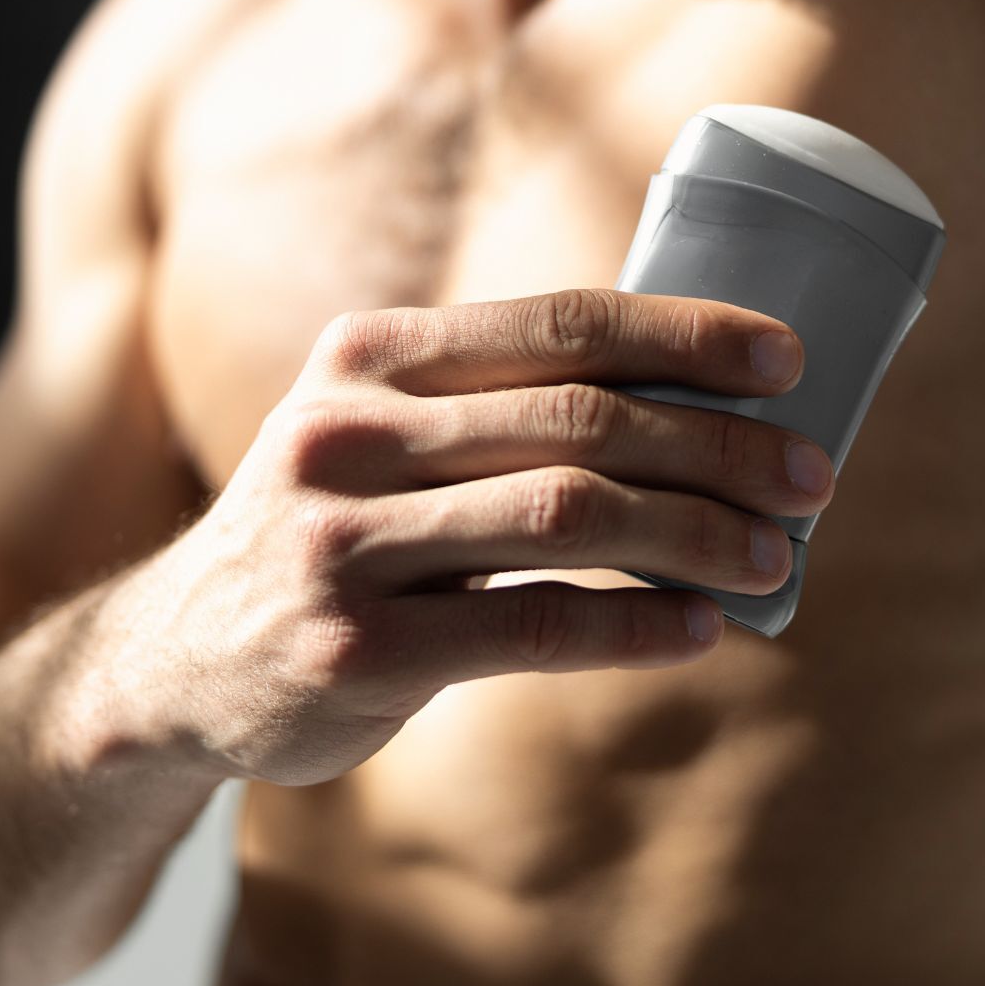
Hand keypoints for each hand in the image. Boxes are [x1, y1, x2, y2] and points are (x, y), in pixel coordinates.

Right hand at [108, 288, 837, 786]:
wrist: (171, 662)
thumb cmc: (325, 535)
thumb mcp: (371, 436)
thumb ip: (490, 408)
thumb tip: (695, 407)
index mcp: (367, 357)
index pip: (557, 322)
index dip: (685, 335)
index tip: (787, 360)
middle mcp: (347, 433)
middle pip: (580, 419)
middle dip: (718, 445)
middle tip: (813, 477)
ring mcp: (341, 541)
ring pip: (568, 515)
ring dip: (697, 533)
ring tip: (776, 557)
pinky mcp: (353, 648)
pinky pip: (534, 626)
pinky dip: (636, 624)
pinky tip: (701, 628)